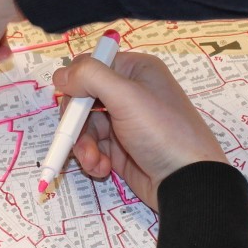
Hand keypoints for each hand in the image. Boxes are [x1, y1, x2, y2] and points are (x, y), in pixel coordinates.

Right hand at [56, 51, 226, 208]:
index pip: (93, 66)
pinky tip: (102, 168)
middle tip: (73, 135)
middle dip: (76, 121)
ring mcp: (124, 123)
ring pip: (84, 126)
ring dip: (83, 144)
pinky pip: (93, 147)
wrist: (187, 181)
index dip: (78, 82)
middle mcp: (129, 94)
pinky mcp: (120, 149)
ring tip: (92, 160)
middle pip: (82, 98)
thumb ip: (91, 77)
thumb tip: (60, 75)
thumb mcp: (127, 96)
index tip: (72, 100)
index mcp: (135, 71)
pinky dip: (92, 158)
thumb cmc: (163, 131)